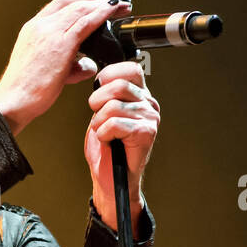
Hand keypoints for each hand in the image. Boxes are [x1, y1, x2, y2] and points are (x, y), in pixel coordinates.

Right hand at [0, 0, 132, 136]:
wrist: (14, 101)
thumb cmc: (26, 91)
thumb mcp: (47, 71)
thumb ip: (70, 65)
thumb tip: (87, 65)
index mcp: (32, 30)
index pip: (59, 6)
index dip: (80, 2)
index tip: (94, 4)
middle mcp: (39, 26)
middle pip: (72, 3)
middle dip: (95, 1)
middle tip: (113, 4)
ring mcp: (49, 32)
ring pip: (80, 9)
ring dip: (102, 6)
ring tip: (118, 7)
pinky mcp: (61, 44)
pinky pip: (86, 22)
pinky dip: (102, 14)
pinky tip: (112, 12)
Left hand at [85, 61, 159, 230]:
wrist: (109, 177)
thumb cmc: (106, 148)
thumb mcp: (101, 113)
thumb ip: (106, 93)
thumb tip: (99, 77)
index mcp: (139, 95)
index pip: (130, 69)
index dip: (109, 75)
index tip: (99, 89)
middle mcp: (148, 104)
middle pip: (117, 86)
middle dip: (97, 102)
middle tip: (97, 118)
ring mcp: (150, 118)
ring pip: (113, 106)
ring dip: (99, 122)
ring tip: (104, 133)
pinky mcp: (146, 133)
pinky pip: (115, 123)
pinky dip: (104, 133)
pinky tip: (110, 141)